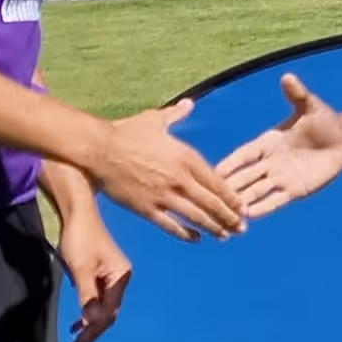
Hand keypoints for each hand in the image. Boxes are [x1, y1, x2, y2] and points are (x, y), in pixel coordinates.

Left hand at [57, 212, 133, 341]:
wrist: (78, 213)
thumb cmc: (80, 238)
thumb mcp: (80, 268)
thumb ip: (87, 294)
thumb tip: (93, 320)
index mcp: (121, 277)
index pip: (110, 311)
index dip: (94, 330)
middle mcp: (121, 278)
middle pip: (109, 312)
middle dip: (94, 331)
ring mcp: (113, 276)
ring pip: (103, 307)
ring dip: (91, 323)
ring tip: (77, 339)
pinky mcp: (103, 274)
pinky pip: (98, 298)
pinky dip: (89, 310)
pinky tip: (79, 320)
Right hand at [89, 100, 244, 240]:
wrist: (99, 149)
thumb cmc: (127, 131)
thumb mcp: (155, 119)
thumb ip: (176, 114)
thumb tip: (189, 103)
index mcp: (185, 157)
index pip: (217, 181)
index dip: (231, 197)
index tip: (242, 206)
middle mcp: (179, 178)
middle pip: (211, 203)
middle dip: (229, 217)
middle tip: (241, 227)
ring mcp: (163, 195)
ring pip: (195, 217)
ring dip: (213, 228)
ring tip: (224, 236)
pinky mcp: (146, 208)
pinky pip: (171, 225)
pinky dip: (185, 234)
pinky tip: (196, 238)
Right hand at [218, 74, 341, 218]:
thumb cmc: (324, 121)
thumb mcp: (310, 106)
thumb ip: (297, 94)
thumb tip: (288, 77)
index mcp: (268, 142)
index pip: (244, 154)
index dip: (230, 163)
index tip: (212, 171)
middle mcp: (270, 161)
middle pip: (245, 176)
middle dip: (229, 186)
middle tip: (210, 197)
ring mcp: (281, 177)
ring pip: (256, 191)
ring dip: (242, 200)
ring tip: (227, 212)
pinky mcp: (295, 189)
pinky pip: (275, 200)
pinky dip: (263, 208)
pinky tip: (248, 217)